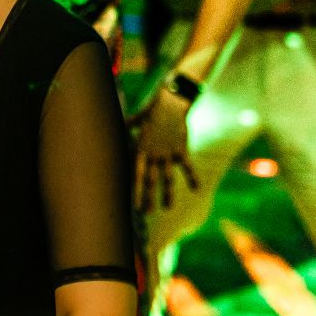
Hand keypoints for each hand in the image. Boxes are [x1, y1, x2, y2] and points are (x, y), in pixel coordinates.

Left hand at [132, 91, 197, 212]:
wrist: (172, 102)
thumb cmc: (151, 111)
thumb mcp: (136, 121)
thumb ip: (127, 128)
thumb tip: (118, 127)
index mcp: (141, 149)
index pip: (136, 174)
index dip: (135, 190)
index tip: (133, 205)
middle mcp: (154, 154)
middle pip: (151, 180)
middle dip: (149, 197)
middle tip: (147, 213)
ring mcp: (168, 153)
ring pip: (168, 177)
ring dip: (168, 194)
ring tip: (167, 208)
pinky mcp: (181, 149)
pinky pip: (187, 166)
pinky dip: (192, 177)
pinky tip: (197, 189)